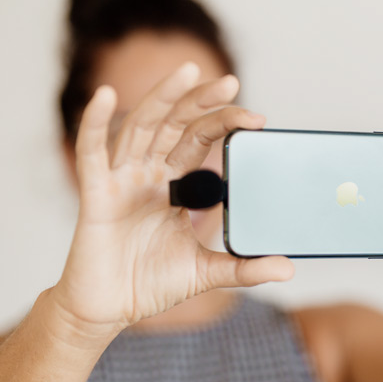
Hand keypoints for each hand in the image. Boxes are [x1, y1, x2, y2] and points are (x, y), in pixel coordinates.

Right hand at [51, 63, 293, 333]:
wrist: (110, 310)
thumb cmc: (151, 284)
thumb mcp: (206, 272)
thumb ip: (245, 268)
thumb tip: (289, 270)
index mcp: (176, 186)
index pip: (202, 142)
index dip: (225, 125)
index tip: (257, 119)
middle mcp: (150, 175)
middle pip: (177, 125)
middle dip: (201, 102)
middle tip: (231, 82)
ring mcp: (123, 180)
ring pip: (143, 127)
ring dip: (163, 97)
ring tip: (187, 70)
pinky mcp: (96, 195)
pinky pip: (94, 152)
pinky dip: (96, 122)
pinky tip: (106, 96)